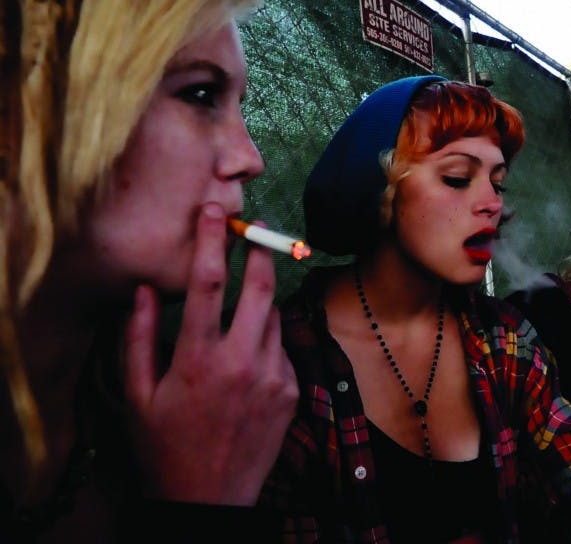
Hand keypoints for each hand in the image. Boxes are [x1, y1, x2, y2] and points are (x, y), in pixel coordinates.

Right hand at [123, 203, 298, 504]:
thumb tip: (144, 289)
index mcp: (198, 358)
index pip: (207, 283)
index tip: (217, 212)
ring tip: (237, 320)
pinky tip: (246, 364)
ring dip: (261, 306)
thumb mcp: (137, 396)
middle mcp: (242, 360)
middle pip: (261, 288)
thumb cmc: (163, 446)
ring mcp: (273, 375)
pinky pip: (283, 349)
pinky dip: (267, 343)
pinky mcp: (292, 390)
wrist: (209, 500)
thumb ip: (137, 338)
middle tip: (258, 235)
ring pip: (274, 318)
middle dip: (260, 255)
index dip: (212, 241)